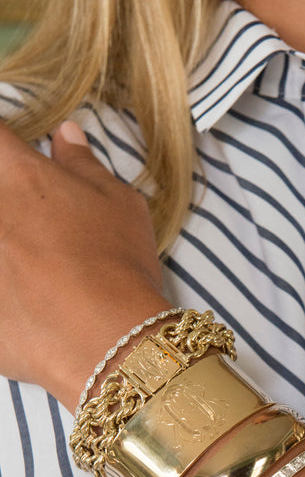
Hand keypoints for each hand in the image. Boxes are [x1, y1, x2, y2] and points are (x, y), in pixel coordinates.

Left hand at [0, 120, 165, 408]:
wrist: (108, 341)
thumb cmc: (120, 267)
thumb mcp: (120, 205)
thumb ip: (84, 165)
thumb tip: (65, 135)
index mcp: (20, 177)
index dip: (5, 148)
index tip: (14, 163)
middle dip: (7, 205)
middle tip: (35, 231)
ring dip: (8, 253)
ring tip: (31, 270)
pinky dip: (3, 300)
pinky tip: (23, 305)